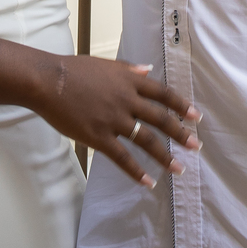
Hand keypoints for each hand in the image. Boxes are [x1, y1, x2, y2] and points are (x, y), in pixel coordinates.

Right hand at [32, 53, 201, 186]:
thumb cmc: (75, 70)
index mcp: (129, 81)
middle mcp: (126, 100)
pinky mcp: (99, 137)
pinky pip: (122, 157)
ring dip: (164, 156)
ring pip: (146, 140)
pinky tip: (148, 182)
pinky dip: (136, 172)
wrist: (50, 82)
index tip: (196, 116)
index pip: (162, 94)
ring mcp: (114, 120)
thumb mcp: (106, 64)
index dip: (180, 105)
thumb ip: (128, 69)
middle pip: (160, 118)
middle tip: (196, 145)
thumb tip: (147, 70)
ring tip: (180, 169)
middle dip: (180, 133)